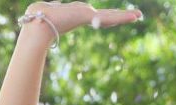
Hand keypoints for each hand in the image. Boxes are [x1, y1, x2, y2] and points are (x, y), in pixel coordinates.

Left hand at [23, 1, 141, 35]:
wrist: (37, 25)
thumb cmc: (37, 17)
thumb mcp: (45, 9)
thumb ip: (48, 8)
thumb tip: (38, 9)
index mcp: (76, 13)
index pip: (94, 14)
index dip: (104, 16)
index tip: (110, 16)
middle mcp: (84, 15)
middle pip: (106, 16)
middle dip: (120, 16)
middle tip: (136, 16)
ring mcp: (86, 17)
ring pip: (109, 16)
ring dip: (124, 16)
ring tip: (137, 16)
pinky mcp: (88, 17)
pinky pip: (108, 17)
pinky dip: (121, 17)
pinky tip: (134, 17)